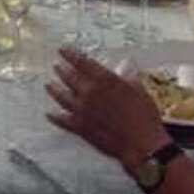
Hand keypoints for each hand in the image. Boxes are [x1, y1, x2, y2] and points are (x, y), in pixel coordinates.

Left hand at [46, 47, 170, 173]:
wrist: (141, 144)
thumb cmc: (144, 115)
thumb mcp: (139, 90)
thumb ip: (129, 77)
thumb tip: (126, 66)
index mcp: (105, 80)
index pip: (83, 62)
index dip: (71, 55)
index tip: (62, 49)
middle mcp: (90, 92)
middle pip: (70, 77)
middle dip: (61, 70)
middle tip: (56, 66)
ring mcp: (82, 110)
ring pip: (62, 97)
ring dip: (54, 90)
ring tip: (48, 85)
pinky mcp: (81, 128)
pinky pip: (63, 120)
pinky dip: (55, 117)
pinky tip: (49, 114)